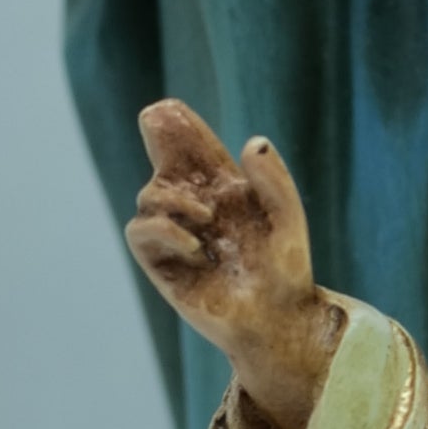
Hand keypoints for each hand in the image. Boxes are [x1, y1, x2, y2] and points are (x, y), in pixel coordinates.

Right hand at [127, 100, 340, 428]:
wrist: (278, 319)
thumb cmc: (286, 271)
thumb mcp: (288, 219)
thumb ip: (274, 181)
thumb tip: (252, 142)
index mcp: (224, 190)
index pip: (192, 149)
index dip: (178, 126)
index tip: (169, 109)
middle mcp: (195, 207)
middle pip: (163, 161)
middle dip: (157, 137)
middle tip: (157, 120)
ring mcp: (176, 234)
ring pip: (148, 194)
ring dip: (172, 198)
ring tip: (207, 219)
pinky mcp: (162, 264)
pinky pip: (140, 232)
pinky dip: (161, 229)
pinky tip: (193, 243)